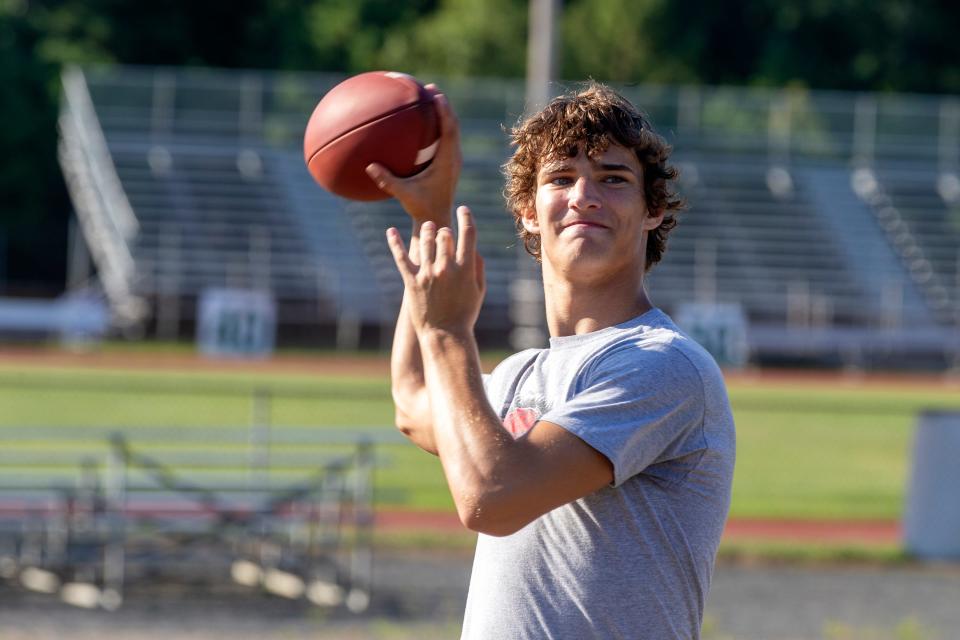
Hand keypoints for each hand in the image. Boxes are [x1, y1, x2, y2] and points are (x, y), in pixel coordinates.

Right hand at [366, 86, 461, 225]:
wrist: (438, 219)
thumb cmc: (422, 208)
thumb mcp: (404, 195)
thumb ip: (388, 181)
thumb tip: (369, 167)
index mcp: (446, 162)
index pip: (449, 131)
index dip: (444, 112)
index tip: (436, 95)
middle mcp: (453, 158)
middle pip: (453, 125)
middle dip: (443, 105)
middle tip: (430, 88)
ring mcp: (452, 160)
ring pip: (451, 131)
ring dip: (443, 113)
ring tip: (429, 97)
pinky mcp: (449, 164)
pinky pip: (446, 139)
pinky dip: (437, 127)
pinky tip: (422, 123)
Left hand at [387, 206, 485, 334]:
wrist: (445, 335)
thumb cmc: (465, 314)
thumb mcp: (479, 291)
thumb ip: (478, 267)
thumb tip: (473, 248)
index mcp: (466, 269)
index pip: (467, 234)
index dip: (466, 217)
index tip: (464, 210)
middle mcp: (446, 268)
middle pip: (444, 235)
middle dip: (445, 230)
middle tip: (443, 232)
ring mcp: (427, 274)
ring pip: (425, 241)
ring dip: (427, 231)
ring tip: (428, 228)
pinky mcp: (411, 281)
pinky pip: (401, 257)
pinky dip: (394, 242)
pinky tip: (390, 231)